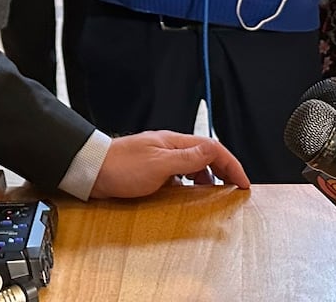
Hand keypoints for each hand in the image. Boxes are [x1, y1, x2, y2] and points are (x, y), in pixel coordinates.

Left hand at [89, 130, 250, 198]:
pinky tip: (187, 193)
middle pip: (205, 154)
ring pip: (192, 164)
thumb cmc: (121, 167)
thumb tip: (214, 150)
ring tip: (213, 193)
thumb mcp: (160, 165)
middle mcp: (168, 146)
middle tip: (235, 189)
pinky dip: (190, 182)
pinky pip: (178, 173)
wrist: (91, 170)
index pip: (213, 148)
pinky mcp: (150, 169)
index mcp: (174, 142)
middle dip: (223, 170)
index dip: (232, 165)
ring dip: (207, 176)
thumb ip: (188, 158)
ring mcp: (158, 157)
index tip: (244, 183)